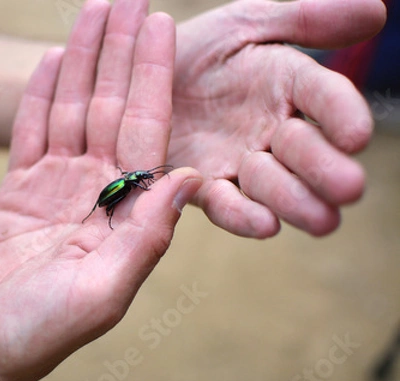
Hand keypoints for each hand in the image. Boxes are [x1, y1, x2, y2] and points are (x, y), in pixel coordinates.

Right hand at [0, 1, 199, 380]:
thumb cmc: (39, 331)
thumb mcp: (102, 290)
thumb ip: (148, 234)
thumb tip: (191, 176)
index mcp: (125, 211)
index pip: (147, 128)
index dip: (154, 76)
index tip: (161, 26)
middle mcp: (98, 191)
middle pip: (112, 106)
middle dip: (120, 52)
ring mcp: (58, 185)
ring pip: (73, 108)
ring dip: (83, 60)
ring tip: (91, 11)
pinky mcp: (19, 187)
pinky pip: (31, 130)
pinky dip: (39, 95)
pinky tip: (51, 59)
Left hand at [170, 0, 385, 237]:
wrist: (139, 75)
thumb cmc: (198, 51)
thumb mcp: (244, 23)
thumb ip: (304, 18)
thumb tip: (378, 10)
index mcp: (287, 85)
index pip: (324, 97)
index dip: (341, 113)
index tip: (355, 134)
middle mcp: (271, 131)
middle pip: (305, 153)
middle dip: (325, 170)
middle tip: (347, 187)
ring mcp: (238, 163)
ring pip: (273, 187)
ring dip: (294, 200)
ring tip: (320, 218)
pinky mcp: (202, 186)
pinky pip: (225, 205)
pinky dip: (243, 216)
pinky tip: (263, 224)